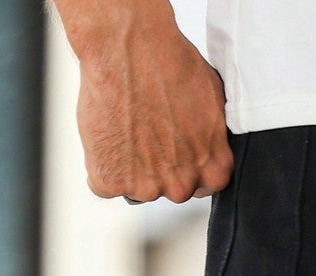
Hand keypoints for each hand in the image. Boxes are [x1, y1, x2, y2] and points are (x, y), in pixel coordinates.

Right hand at [76, 10, 231, 203]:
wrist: (128, 48)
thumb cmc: (168, 64)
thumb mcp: (214, 103)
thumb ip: (212, 138)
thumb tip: (208, 144)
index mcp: (213, 170)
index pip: (204, 185)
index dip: (187, 164)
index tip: (176, 148)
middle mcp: (182, 186)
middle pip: (171, 188)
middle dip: (161, 166)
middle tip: (149, 131)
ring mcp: (146, 188)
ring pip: (137, 187)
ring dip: (130, 165)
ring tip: (128, 126)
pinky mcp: (111, 181)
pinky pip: (103, 182)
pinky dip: (101, 163)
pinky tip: (109, 133)